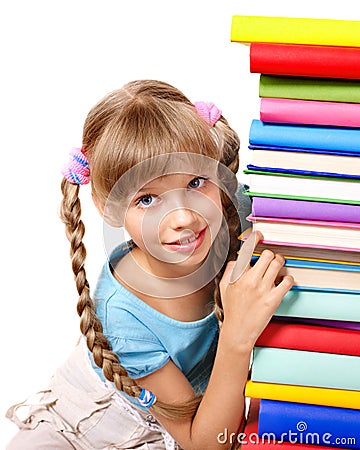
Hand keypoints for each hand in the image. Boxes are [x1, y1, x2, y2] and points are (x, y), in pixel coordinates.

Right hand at [219, 231, 293, 351]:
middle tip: (271, 258)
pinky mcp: (273, 299)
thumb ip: (230, 270)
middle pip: (267, 255)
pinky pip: (287, 281)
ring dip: (280, 263)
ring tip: (278, 267)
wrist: (238, 332)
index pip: (247, 251)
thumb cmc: (232, 309)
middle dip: (270, 254)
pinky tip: (283, 282)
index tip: (260, 235)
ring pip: (277, 264)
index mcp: (237, 276)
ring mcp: (262, 289)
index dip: (255, 239)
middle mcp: (250, 280)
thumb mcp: (224, 287)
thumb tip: (239, 258)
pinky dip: (288, 279)